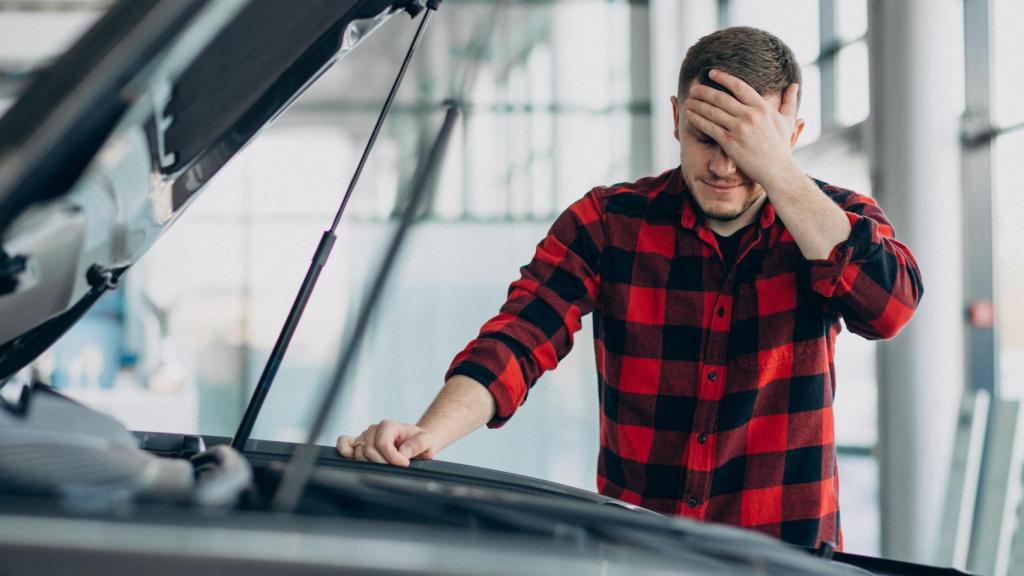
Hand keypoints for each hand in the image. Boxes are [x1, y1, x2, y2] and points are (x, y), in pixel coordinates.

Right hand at [336, 420, 438, 466]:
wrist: (414, 442)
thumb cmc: (418, 441)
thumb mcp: (426, 441)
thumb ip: (418, 444)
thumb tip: (403, 452)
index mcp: (388, 426)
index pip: (382, 443)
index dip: (392, 458)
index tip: (405, 464)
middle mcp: (373, 430)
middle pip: (368, 450)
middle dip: (382, 463)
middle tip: (395, 468)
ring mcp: (364, 437)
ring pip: (358, 453)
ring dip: (370, 464)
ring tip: (385, 466)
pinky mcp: (358, 444)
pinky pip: (344, 444)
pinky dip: (345, 452)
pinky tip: (355, 461)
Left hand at [682, 69, 800, 188]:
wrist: (777, 170)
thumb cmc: (781, 147)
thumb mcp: (788, 121)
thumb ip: (789, 101)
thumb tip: (795, 85)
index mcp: (762, 107)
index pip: (739, 86)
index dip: (724, 77)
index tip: (712, 73)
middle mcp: (749, 115)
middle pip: (721, 97)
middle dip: (705, 91)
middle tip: (694, 87)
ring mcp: (738, 129)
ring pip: (712, 111)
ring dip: (698, 104)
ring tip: (688, 99)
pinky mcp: (729, 142)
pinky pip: (709, 128)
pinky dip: (697, 120)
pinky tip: (690, 115)